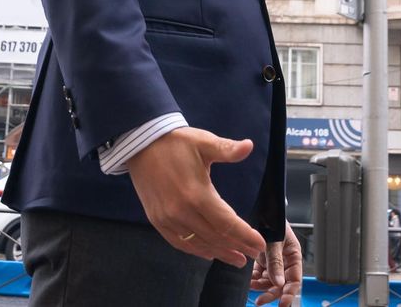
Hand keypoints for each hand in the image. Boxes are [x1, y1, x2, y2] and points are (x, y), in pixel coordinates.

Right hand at [127, 127, 265, 265]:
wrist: (141, 144)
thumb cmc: (176, 142)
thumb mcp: (204, 142)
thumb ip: (227, 149)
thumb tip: (249, 146)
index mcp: (197, 194)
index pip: (227, 223)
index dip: (245, 236)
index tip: (260, 244)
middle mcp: (181, 211)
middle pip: (215, 237)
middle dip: (237, 247)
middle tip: (253, 255)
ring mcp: (167, 218)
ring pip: (198, 243)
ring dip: (219, 253)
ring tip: (236, 258)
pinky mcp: (157, 220)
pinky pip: (179, 242)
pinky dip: (195, 250)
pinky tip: (208, 254)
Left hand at [249, 221, 302, 305]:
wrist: (262, 208)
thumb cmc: (273, 219)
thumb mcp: (275, 240)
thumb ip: (276, 262)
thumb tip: (278, 283)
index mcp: (294, 256)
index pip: (295, 281)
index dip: (289, 294)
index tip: (283, 304)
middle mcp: (285, 261)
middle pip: (281, 284)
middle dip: (271, 294)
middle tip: (260, 301)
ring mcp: (273, 261)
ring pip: (269, 282)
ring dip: (260, 287)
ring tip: (251, 287)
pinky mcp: (262, 260)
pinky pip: (259, 275)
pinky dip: (253, 279)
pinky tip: (248, 280)